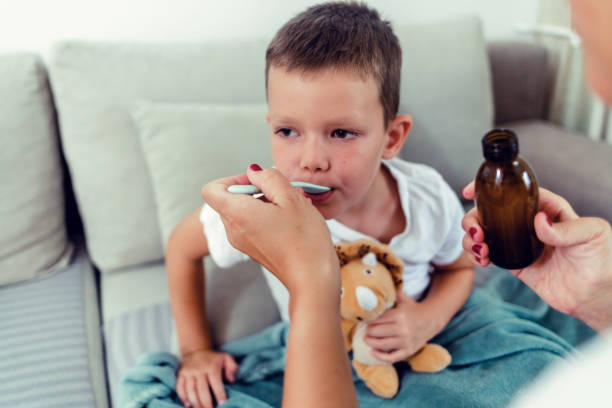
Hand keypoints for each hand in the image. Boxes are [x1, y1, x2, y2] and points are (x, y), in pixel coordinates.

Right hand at [176, 349, 237, 407]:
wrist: (196, 351)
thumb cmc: (214, 359)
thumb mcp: (226, 358)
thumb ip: (232, 368)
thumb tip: (231, 380)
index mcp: (212, 366)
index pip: (216, 381)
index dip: (219, 393)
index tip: (222, 403)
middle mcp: (199, 369)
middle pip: (201, 389)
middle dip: (206, 402)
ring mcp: (188, 372)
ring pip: (190, 389)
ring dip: (195, 402)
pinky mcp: (181, 375)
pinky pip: (180, 387)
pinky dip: (183, 397)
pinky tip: (188, 405)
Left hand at [201, 166, 339, 297]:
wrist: (312, 279)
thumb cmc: (304, 240)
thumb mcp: (291, 198)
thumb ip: (270, 178)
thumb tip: (255, 172)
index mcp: (237, 214)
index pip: (212, 189)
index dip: (232, 179)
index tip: (257, 181)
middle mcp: (233, 229)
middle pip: (229, 199)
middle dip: (253, 190)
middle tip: (280, 193)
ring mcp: (242, 242)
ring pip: (242, 212)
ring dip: (263, 203)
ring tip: (289, 208)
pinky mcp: (253, 250)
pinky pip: (251, 225)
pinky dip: (266, 217)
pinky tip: (290, 221)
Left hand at [364, 291, 436, 362]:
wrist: (431, 321)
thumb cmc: (413, 309)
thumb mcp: (404, 300)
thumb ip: (392, 294)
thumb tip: (376, 288)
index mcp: (400, 315)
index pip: (378, 319)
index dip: (369, 320)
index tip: (365, 320)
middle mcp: (403, 329)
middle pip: (377, 332)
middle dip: (368, 331)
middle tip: (365, 330)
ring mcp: (406, 341)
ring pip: (382, 344)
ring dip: (371, 342)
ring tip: (366, 339)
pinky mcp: (409, 351)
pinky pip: (392, 357)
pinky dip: (381, 357)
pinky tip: (372, 352)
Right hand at [461, 181, 611, 331]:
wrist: (597, 296)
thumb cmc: (603, 260)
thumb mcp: (593, 234)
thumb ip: (566, 228)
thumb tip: (539, 221)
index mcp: (547, 209)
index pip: (515, 193)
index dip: (491, 190)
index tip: (472, 191)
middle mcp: (530, 224)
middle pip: (492, 212)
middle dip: (475, 217)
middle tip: (476, 230)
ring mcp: (520, 243)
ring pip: (486, 233)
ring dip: (473, 238)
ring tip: (480, 248)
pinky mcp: (515, 263)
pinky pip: (490, 255)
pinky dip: (478, 256)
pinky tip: (482, 260)